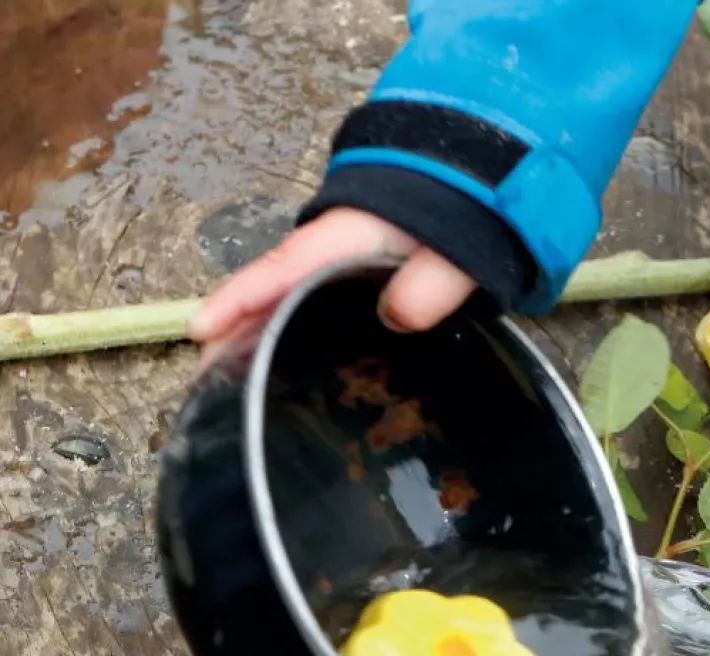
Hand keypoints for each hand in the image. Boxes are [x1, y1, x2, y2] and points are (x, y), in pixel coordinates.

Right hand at [188, 208, 475, 366]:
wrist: (474, 183)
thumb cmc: (458, 212)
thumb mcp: (451, 247)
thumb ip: (431, 282)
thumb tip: (397, 316)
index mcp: (344, 239)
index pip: (281, 271)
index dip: (240, 301)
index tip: (201, 330)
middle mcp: (332, 251)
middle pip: (271, 292)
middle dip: (237, 331)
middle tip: (210, 381)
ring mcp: (341, 265)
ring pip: (288, 302)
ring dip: (260, 336)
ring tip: (236, 383)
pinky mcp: (357, 280)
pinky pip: (313, 307)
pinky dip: (292, 332)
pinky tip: (290, 365)